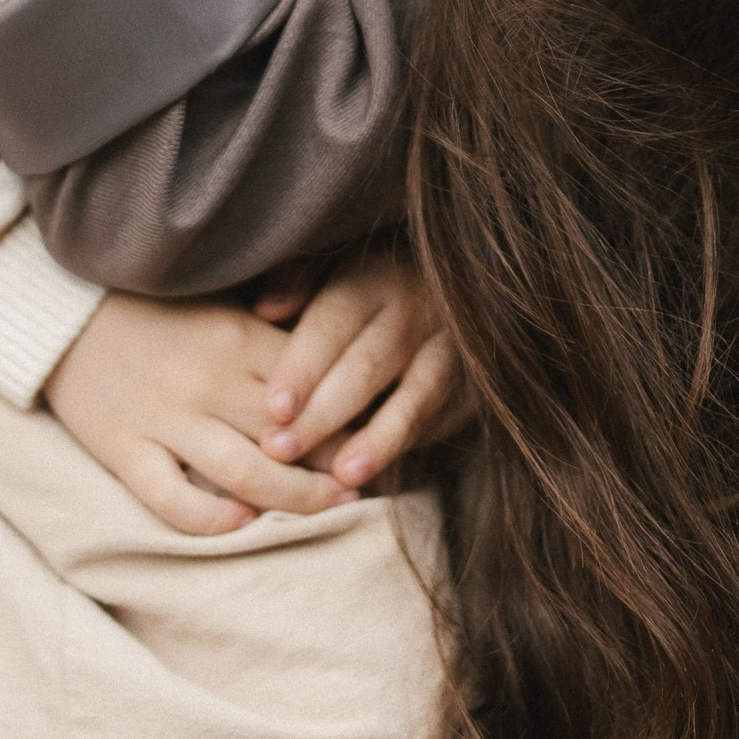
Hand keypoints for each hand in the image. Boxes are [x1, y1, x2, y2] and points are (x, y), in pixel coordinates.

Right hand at [43, 292, 357, 536]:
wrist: (64, 316)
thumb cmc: (154, 313)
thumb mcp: (220, 307)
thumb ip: (272, 331)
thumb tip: (340, 361)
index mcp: (238, 339)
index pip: (312, 385)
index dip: (353, 412)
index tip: (384, 431)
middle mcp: (208, 381)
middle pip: (289, 434)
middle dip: (337, 463)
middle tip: (371, 482)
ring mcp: (165, 419)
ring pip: (244, 471)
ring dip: (295, 497)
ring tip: (331, 508)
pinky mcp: (124, 450)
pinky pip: (171, 496)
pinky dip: (209, 517)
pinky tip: (241, 524)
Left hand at [259, 248, 468, 489]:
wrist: (459, 275)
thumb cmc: (371, 280)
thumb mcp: (333, 263)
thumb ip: (297, 281)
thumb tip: (265, 307)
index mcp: (374, 278)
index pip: (333, 324)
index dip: (303, 367)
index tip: (274, 409)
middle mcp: (416, 310)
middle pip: (367, 366)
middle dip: (323, 413)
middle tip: (283, 451)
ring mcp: (452, 347)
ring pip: (415, 397)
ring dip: (379, 439)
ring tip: (343, 475)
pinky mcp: (472, 381)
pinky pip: (444, 417)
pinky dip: (413, 446)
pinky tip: (382, 475)